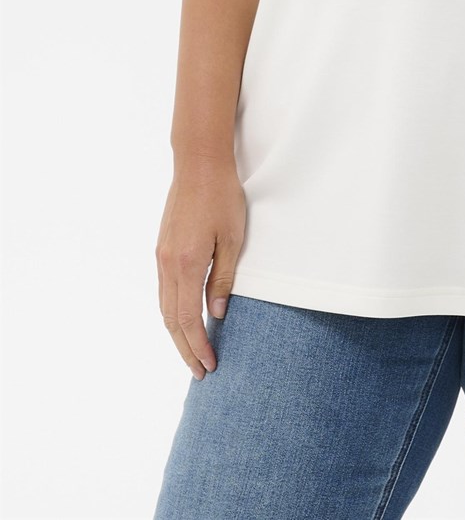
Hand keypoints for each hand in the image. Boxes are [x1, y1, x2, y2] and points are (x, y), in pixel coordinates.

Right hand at [155, 156, 245, 379]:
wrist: (198, 163)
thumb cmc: (222, 196)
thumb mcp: (232, 238)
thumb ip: (223, 277)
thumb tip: (218, 313)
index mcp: (185, 264)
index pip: (188, 318)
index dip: (198, 345)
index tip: (209, 365)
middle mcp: (167, 264)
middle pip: (172, 319)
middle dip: (185, 348)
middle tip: (200, 372)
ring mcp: (161, 256)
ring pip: (164, 307)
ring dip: (177, 333)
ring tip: (192, 353)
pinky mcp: (161, 248)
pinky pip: (163, 291)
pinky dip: (172, 312)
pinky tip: (183, 319)